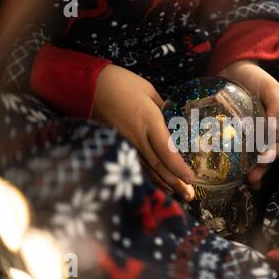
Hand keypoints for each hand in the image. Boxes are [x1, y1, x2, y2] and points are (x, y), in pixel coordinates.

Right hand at [93, 64, 194, 200]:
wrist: (88, 86)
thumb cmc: (122, 83)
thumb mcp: (149, 91)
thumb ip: (164, 109)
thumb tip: (175, 123)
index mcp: (148, 120)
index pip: (166, 150)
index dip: (178, 167)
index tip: (190, 178)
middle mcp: (137, 137)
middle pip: (158, 166)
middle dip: (175, 182)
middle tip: (190, 196)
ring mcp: (125, 144)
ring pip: (147, 170)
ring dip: (163, 184)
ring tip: (178, 195)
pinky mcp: (116, 146)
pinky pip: (135, 166)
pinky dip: (148, 178)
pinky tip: (157, 185)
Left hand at [219, 60, 278, 189]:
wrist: (232, 68)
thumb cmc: (255, 78)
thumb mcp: (270, 87)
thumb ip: (277, 104)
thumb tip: (276, 126)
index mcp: (274, 126)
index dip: (273, 155)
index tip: (264, 160)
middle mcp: (261, 134)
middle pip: (265, 158)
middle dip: (261, 170)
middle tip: (251, 179)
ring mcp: (245, 136)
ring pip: (249, 159)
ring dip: (247, 172)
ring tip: (241, 182)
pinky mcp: (229, 135)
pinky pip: (231, 151)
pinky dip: (230, 163)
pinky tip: (223, 171)